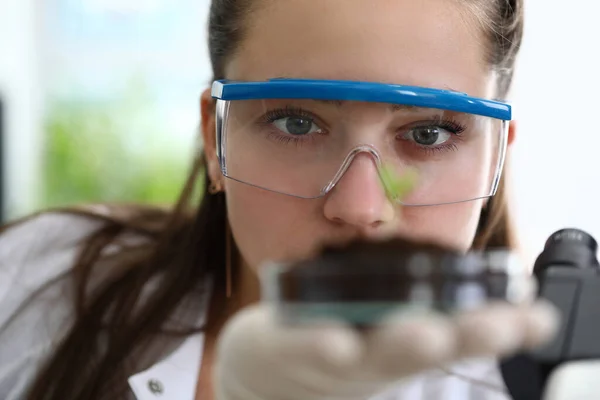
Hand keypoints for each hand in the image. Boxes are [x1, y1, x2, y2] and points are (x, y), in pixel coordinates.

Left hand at [213, 300, 558, 399]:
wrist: (268, 375)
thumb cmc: (337, 340)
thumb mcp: (387, 326)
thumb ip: (423, 306)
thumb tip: (465, 275)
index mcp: (406, 342)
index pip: (461, 333)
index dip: (502, 327)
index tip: (539, 318)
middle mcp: (378, 356)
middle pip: (427, 345)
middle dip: (466, 335)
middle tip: (501, 325)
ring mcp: (333, 356)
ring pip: (372, 351)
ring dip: (402, 342)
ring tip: (426, 333)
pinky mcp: (285, 347)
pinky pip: (302, 345)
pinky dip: (320, 343)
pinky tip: (334, 340)